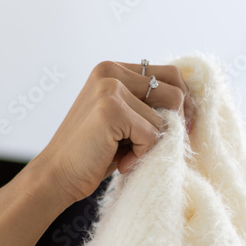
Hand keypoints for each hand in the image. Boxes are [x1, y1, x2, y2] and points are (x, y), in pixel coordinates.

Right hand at [31, 61, 195, 203]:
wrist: (55, 176)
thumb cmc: (91, 154)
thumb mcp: (122, 121)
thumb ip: (145, 105)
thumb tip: (190, 105)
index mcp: (111, 69)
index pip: (169, 75)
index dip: (184, 102)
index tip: (185, 127)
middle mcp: (110, 72)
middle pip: (174, 92)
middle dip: (174, 125)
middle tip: (153, 148)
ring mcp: (109, 88)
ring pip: (164, 118)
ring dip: (151, 146)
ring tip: (126, 157)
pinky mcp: (111, 109)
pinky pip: (153, 135)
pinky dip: (142, 155)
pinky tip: (120, 162)